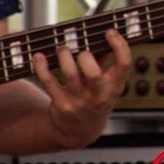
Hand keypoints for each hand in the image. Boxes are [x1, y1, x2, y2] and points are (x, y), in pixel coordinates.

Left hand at [31, 28, 130, 148]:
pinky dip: (42, 67)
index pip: (124, 63)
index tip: (110, 32)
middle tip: (82, 51)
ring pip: (70, 74)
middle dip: (85, 56)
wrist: (80, 131)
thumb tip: (99, 34)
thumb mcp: (108, 84)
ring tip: (63, 49)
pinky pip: (49, 82)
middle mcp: (99, 94)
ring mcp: (79, 100)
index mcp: (115, 85)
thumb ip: (104, 61)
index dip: (119, 45)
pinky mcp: (61, 103)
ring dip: (64, 56)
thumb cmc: (95, 99)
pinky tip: (40, 57)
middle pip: (94, 73)